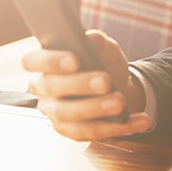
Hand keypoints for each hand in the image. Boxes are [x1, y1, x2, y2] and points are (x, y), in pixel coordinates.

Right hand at [22, 29, 150, 139]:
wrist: (119, 87)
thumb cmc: (104, 63)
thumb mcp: (105, 48)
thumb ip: (97, 40)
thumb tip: (91, 39)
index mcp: (44, 63)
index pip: (32, 60)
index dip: (50, 60)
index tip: (75, 59)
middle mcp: (43, 89)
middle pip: (52, 88)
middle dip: (80, 84)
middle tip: (106, 81)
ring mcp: (55, 113)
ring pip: (69, 114)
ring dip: (96, 108)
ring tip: (120, 102)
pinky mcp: (71, 131)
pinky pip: (91, 132)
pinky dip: (118, 127)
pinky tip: (139, 120)